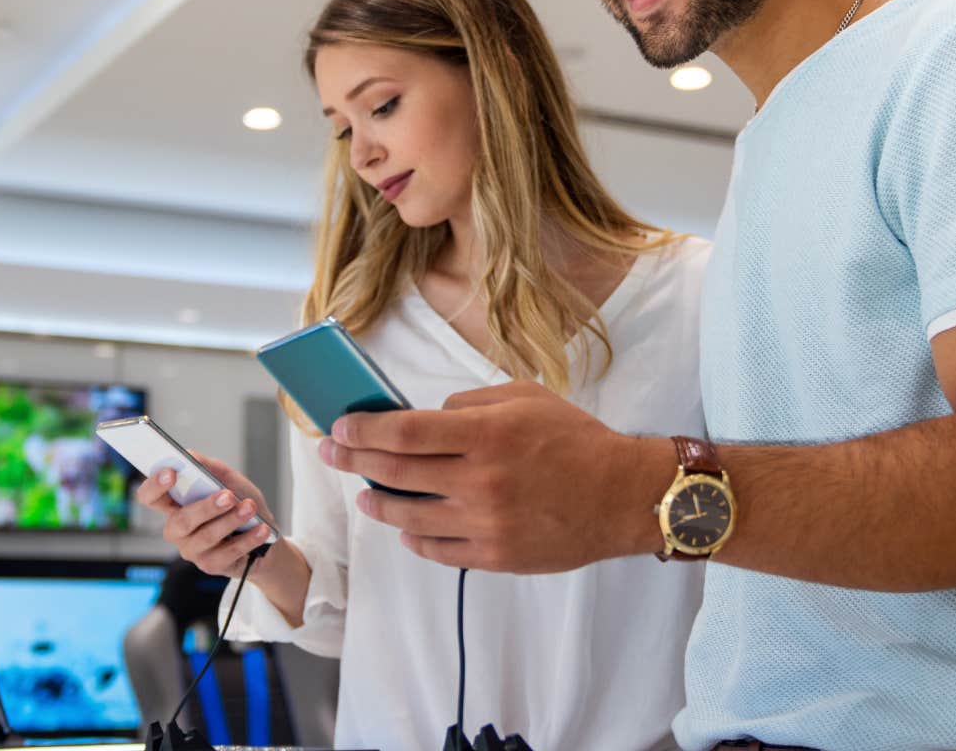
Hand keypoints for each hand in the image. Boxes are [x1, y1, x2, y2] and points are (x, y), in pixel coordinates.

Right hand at [134, 453, 278, 577]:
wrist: (264, 535)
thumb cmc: (240, 502)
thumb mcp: (228, 479)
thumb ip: (209, 467)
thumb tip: (190, 454)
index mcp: (174, 505)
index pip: (150, 497)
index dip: (154, 485)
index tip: (171, 472)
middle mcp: (177, 530)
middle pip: (181, 521)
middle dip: (206, 507)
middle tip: (228, 496)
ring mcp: (193, 550)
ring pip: (206, 537)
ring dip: (231, 520)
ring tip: (250, 507)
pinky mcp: (211, 566)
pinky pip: (228, 553)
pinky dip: (248, 539)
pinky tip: (261, 528)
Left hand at [319, 381, 672, 572]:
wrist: (623, 496)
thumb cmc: (576, 440)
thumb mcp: (525, 398)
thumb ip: (469, 404)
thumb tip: (423, 418)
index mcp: (487, 435)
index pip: (403, 433)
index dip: (362, 430)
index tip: (340, 427)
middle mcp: (480, 481)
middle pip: (395, 473)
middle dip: (353, 461)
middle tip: (332, 453)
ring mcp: (485, 524)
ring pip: (407, 518)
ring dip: (377, 504)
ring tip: (365, 494)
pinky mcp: (495, 557)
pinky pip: (436, 550)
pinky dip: (413, 537)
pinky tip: (406, 526)